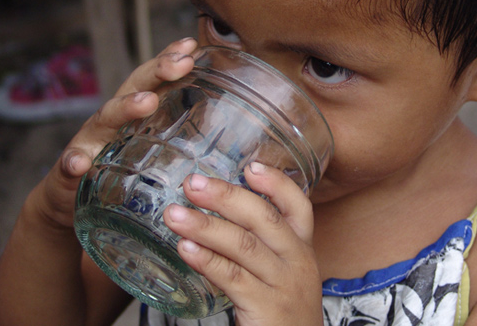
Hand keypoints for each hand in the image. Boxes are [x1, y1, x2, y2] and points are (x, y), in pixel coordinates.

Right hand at [32, 38, 197, 229]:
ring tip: (147, 101)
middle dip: (158, 71)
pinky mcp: (70, 173)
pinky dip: (74, 162)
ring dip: (126, 107)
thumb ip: (178, 135)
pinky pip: (71, 165)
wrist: (71, 201)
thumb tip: (223, 129)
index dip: (170, 60)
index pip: (155, 80)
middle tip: (183, 63)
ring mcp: (90, 142)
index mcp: (135, 113)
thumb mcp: (151, 151)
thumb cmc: (120, 172)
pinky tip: (79, 163)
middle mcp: (113, 120)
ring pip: (106, 118)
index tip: (192, 45)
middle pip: (134, 87)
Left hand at [164, 162, 323, 325]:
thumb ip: (258, 245)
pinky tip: (185, 249)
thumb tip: (215, 214)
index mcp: (301, 248)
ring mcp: (284, 285)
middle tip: (192, 184)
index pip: (299, 206)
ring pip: (244, 245)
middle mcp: (298, 261)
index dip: (277, 183)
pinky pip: (232, 277)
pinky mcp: (266, 307)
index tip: (251, 166)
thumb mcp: (282, 273)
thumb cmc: (282, 310)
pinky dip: (207, 260)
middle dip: (226, 196)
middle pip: (265, 218)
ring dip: (206, 225)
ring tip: (174, 214)